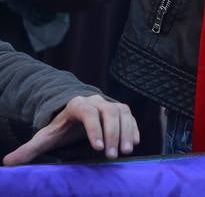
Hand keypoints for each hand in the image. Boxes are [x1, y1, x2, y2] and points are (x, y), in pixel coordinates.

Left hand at [3, 94, 139, 165]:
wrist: (75, 114)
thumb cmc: (60, 128)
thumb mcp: (45, 137)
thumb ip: (29, 149)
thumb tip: (7, 162)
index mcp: (78, 105)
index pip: (88, 113)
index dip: (94, 129)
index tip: (98, 149)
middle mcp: (96, 100)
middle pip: (108, 112)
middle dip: (112, 134)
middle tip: (112, 156)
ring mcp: (109, 103)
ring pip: (122, 112)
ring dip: (126, 131)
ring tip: (125, 151)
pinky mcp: (120, 109)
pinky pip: (130, 116)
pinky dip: (133, 128)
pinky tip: (134, 143)